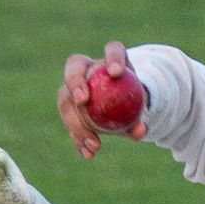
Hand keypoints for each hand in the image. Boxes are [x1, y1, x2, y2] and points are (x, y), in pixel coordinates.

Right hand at [57, 41, 147, 158]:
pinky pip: (68, 122)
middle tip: (82, 101)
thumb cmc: (131, 103)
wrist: (121, 109)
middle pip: (74, 66)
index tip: (115, 73)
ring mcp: (72, 86)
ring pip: (65, 98)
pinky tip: (88, 153)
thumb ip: (139, 119)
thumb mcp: (139, 110)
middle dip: (75, 81)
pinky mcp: (67, 105)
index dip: (112, 58)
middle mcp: (87, 68)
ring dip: (76, 122)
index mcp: (110, 60)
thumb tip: (139, 131)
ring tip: (94, 142)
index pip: (112, 50)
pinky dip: (78, 139)